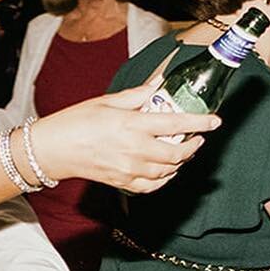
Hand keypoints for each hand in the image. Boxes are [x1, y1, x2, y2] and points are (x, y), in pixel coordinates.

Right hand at [33, 79, 218, 193]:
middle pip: (177, 153)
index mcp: (133, 124)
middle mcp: (135, 149)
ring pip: (167, 171)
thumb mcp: (108, 100)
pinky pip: (151, 186)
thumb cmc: (77, 121)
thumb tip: (159, 84)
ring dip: (180, 163)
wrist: (54, 149)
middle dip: (193, 145)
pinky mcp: (121, 182)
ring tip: (183, 153)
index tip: (215, 121)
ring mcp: (129, 169)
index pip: (177, 124)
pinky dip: (164, 180)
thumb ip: (138, 95)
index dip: (200, 123)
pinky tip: (166, 172)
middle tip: (197, 138)